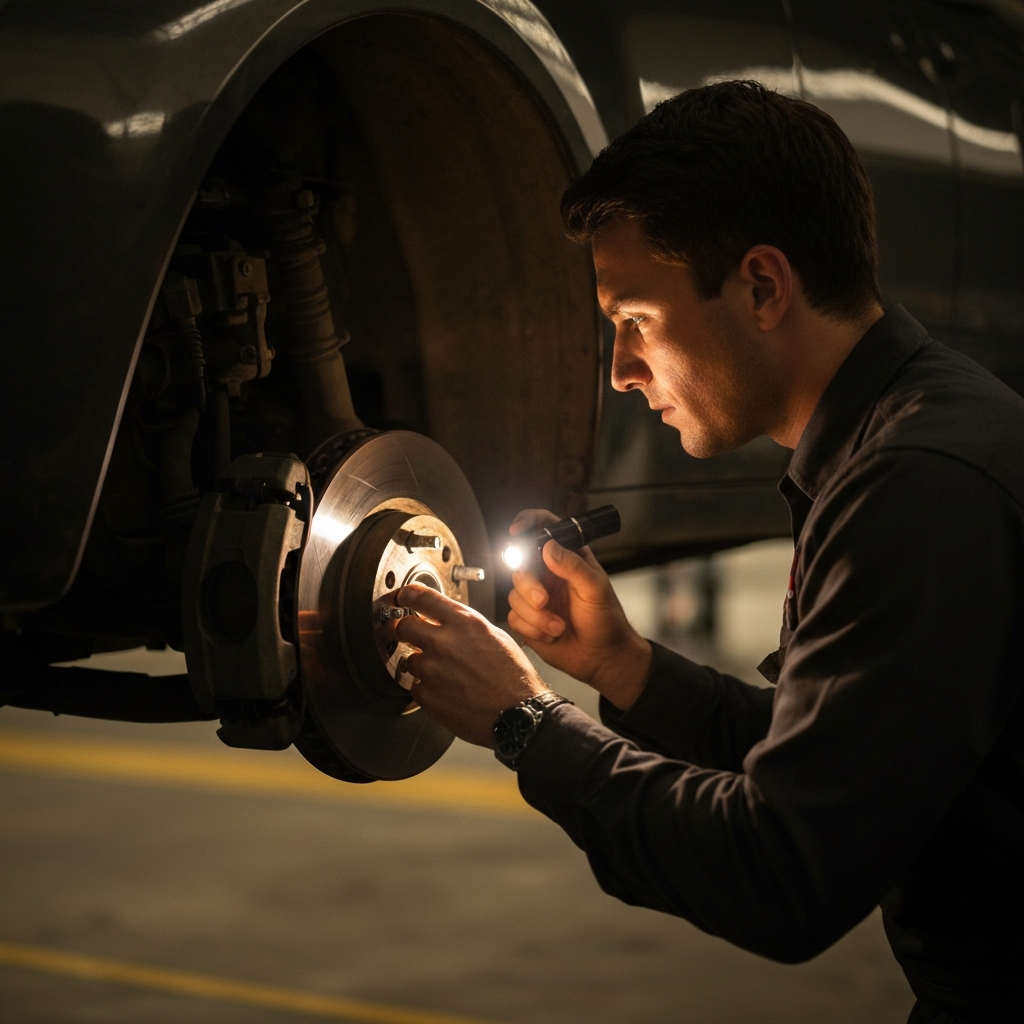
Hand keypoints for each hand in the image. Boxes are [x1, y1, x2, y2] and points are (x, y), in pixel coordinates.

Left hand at [392, 583, 548, 746]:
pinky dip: (427, 688)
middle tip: (409, 634)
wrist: (518, 714)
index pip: (423, 599)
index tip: (403, 596)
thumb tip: (449, 622)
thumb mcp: (496, 636)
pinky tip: (446, 691)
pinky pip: (416, 687)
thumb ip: (467, 626)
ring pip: (409, 660)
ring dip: (421, 664)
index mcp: (464, 623)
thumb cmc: (514, 677)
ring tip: (445, 674)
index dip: (408, 595)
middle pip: (403, 627)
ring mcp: (432, 670)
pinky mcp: (427, 695)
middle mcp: (444, 643)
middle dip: (404, 629)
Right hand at [506, 509, 651, 710]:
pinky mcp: (528, 620)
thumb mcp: (595, 589)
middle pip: (520, 566)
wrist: (602, 658)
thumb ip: (573, 566)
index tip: (516, 531)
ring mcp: (535, 597)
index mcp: (567, 558)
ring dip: (536, 615)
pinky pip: (514, 617)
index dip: (527, 523)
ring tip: (559, 627)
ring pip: (514, 595)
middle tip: (544, 601)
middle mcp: (548, 574)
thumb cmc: (606, 620)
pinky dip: (532, 629)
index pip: (544, 528)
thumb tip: (548, 546)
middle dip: (529, 587)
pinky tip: (552, 636)